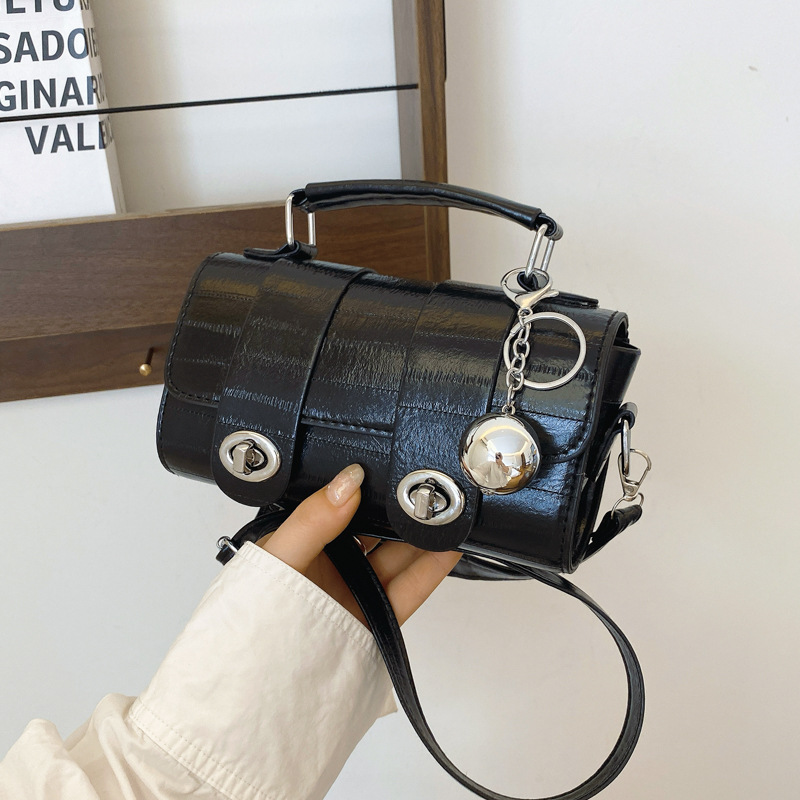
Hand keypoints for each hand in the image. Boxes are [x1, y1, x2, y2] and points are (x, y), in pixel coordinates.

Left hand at [257, 464, 460, 626]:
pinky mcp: (379, 617)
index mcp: (307, 541)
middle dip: (404, 510)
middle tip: (429, 489)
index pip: (345, 505)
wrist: (263, 684)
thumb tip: (347, 482)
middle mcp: (335, 563)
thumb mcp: (279, 557)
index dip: (370, 489)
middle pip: (379, 529)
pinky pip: (412, 587)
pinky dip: (434, 567)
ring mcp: (359, 590)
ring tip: (447, 512)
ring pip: (401, 555)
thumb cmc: (255, 619)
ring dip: (425, 534)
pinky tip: (449, 546)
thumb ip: (313, 520)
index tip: (394, 472)